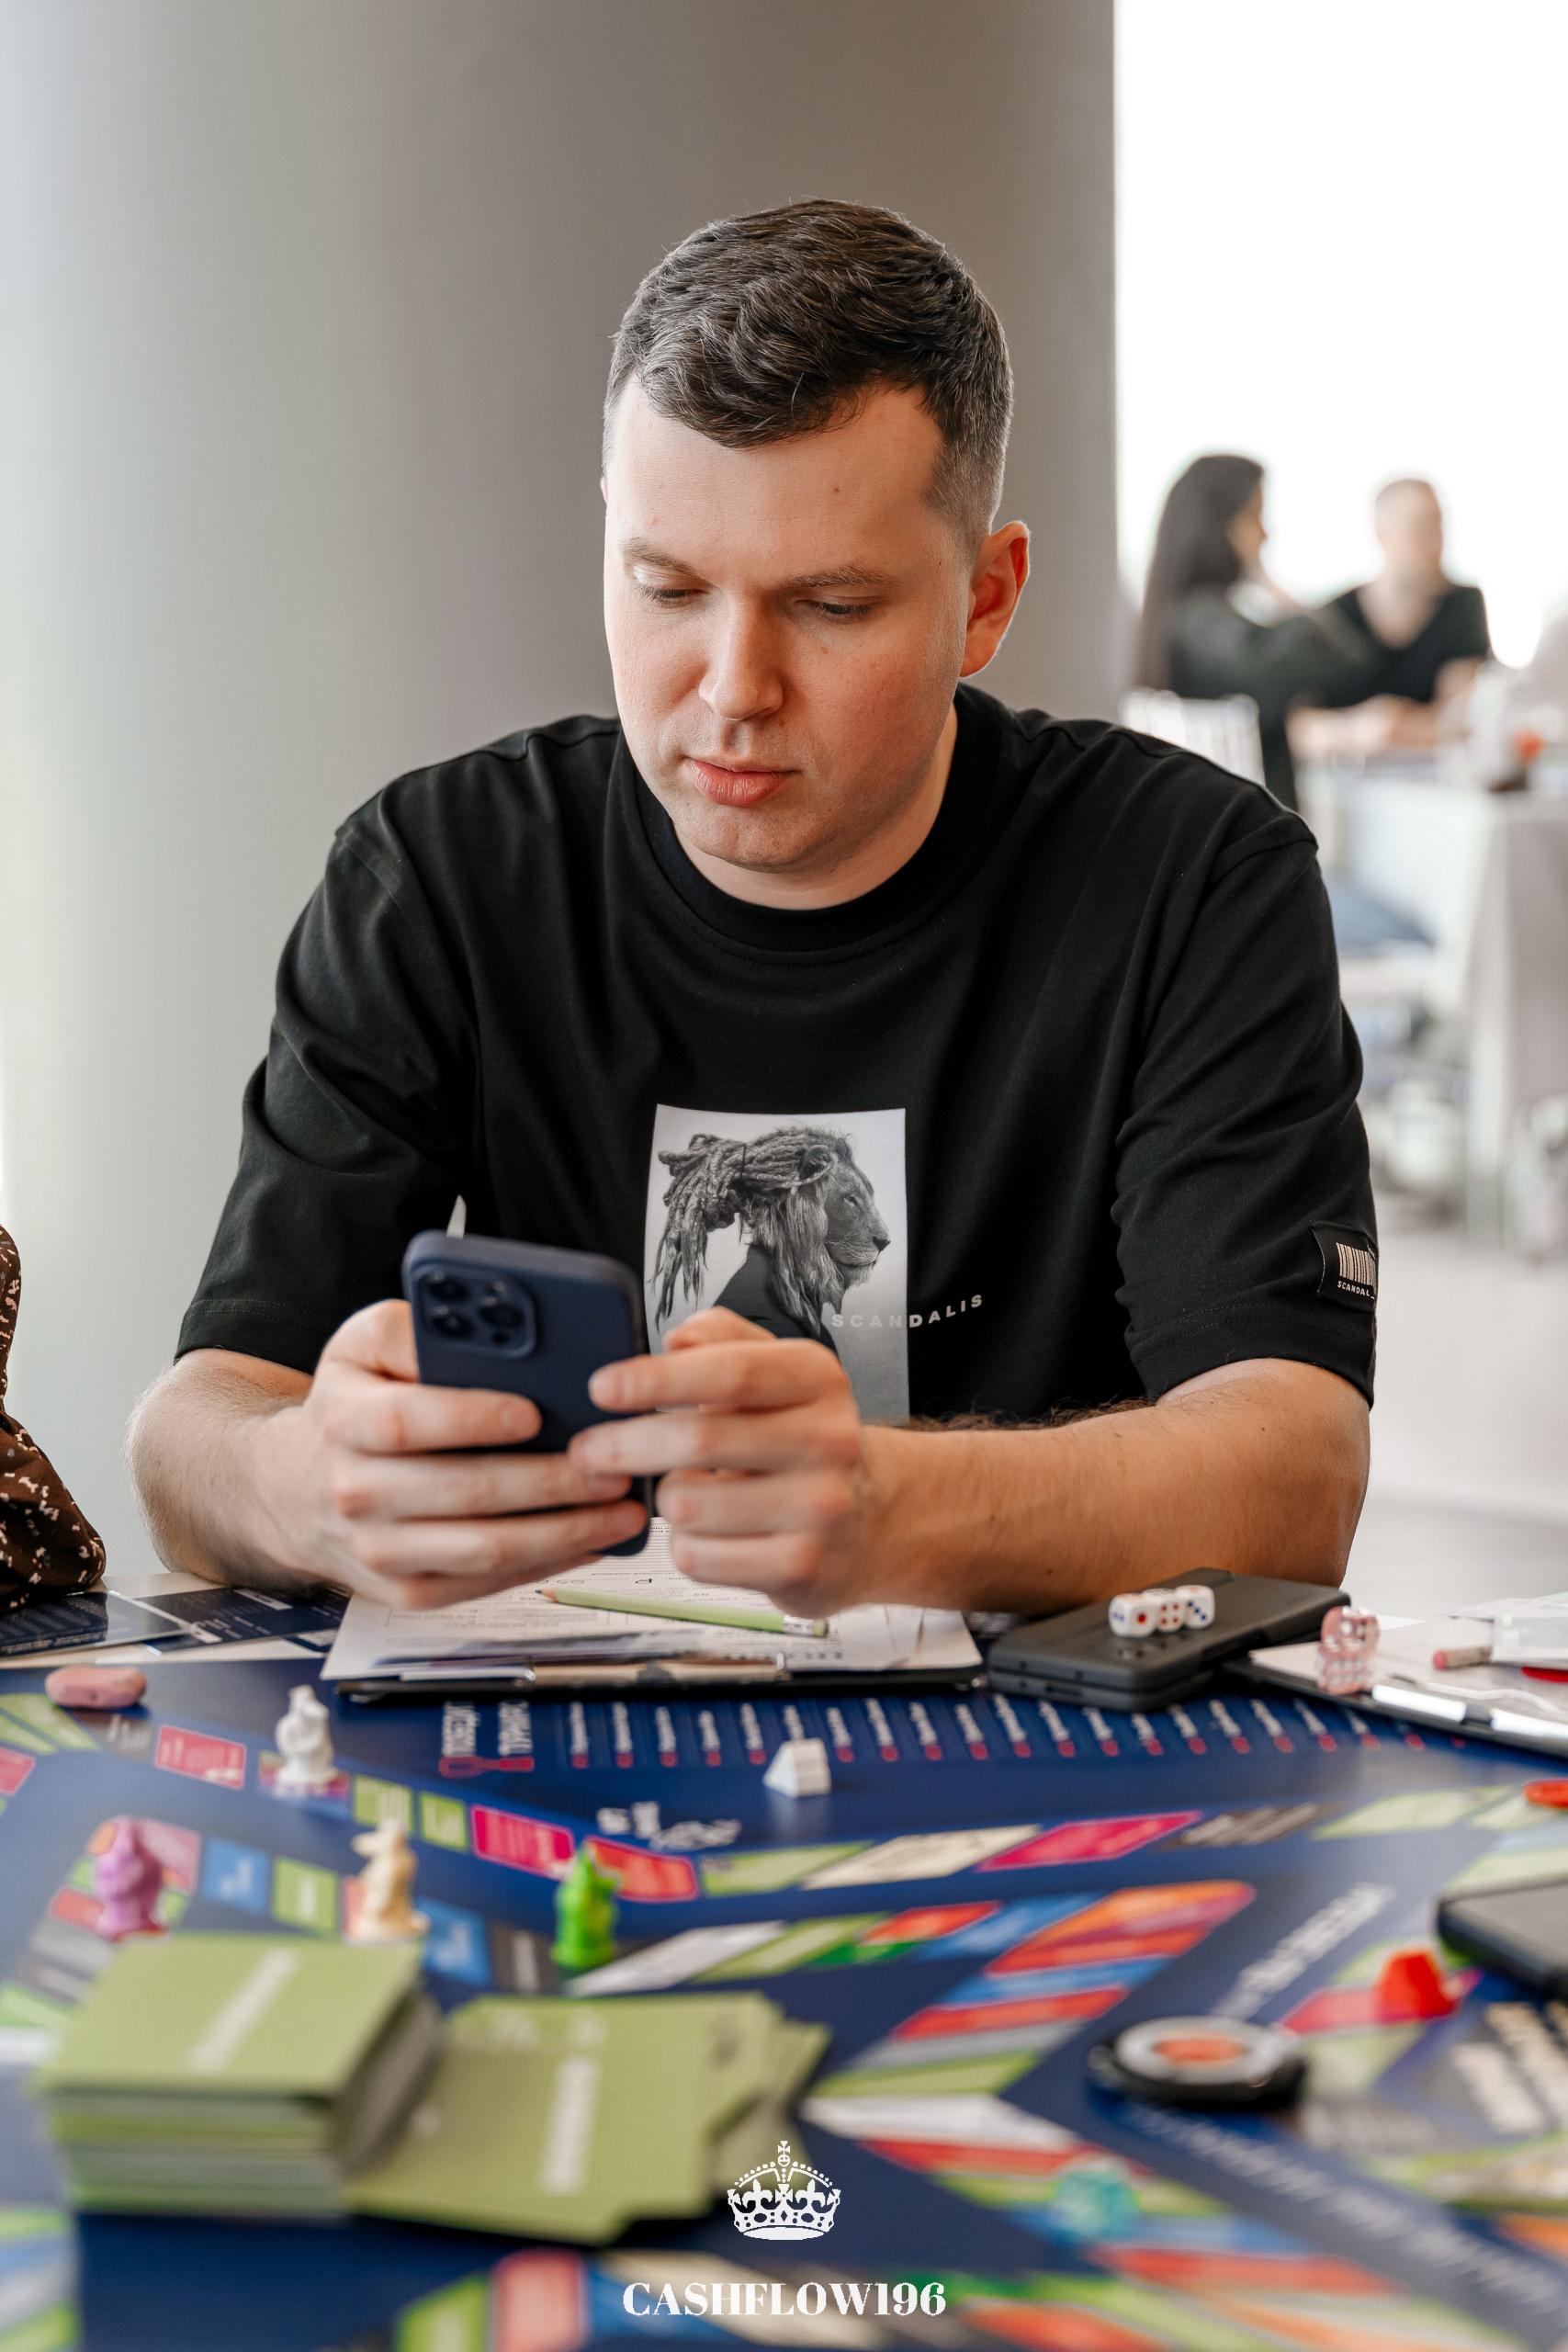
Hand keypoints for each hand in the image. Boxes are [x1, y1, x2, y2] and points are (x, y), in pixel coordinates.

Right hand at [254, 1300, 645, 1609]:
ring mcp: (381, 1551)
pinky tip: (591, 1538)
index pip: (407, 1422)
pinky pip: (486, 1583)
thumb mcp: (361, 1346)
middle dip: (550, 1480)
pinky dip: (547, 1563)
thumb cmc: (350, 1407)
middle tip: (613, 1463)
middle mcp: (355, 1491)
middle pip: (464, 1492)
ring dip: (565, 1531)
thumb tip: (478, 1331)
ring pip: (485, 1549)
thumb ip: (412, 1329)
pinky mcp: (407, 1591)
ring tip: (622, 1507)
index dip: (471, 1418)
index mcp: (345, 1420)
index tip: (534, 1412)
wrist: (293, 1491)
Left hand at [569, 1307, 886, 1613]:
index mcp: (818, 1379)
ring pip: (688, 1503)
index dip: (657, 1379)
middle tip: (589, 1451)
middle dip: (625, 1445)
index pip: (731, 1371)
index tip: (603, 1387)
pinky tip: (708, 1530)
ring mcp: (819, 1508)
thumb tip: (677, 1340)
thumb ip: (726, 1341)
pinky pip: (698, 1556)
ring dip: (665, 1498)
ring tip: (685, 1490)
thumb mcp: (782, 1372)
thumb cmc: (808, 1440)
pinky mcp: (800, 1567)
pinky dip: (684, 1544)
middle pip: (699, 1440)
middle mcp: (828, 1440)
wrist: (875, 1521)